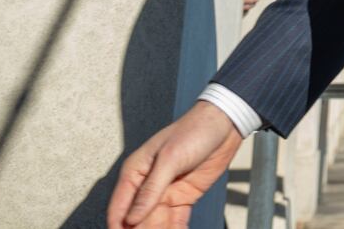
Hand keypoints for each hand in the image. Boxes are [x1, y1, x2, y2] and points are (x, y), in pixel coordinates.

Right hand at [107, 101, 242, 227]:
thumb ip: (150, 189)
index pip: (119, 209)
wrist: (225, 124)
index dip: (119, 228)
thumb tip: (131, 218)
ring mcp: (165, 193)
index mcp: (135, 173)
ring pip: (155, 224)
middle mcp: (147, 186)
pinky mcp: (183, 198)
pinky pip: (175, 222)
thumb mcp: (170, 158)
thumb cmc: (194, 130)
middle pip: (137, 221)